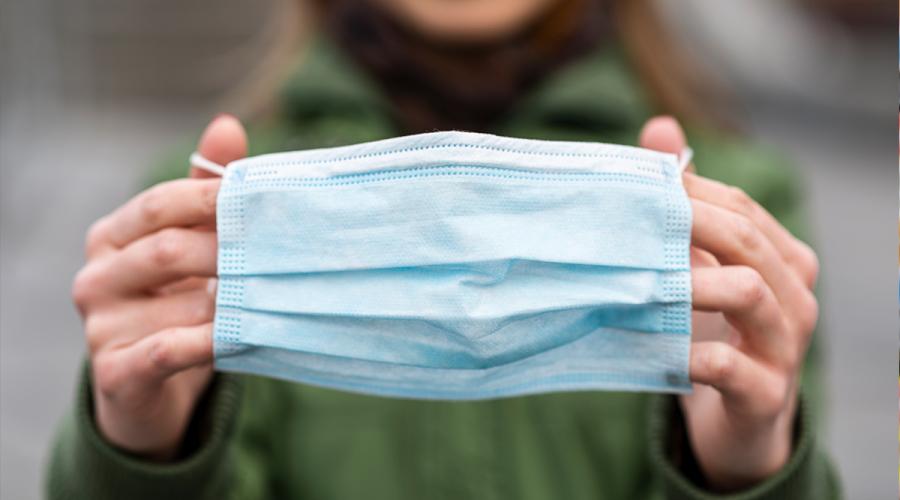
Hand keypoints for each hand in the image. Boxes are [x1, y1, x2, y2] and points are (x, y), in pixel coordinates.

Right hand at [71, 115, 247, 459]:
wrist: (150, 389)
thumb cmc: (176, 304)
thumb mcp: (189, 246)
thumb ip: (205, 193)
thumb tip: (228, 124)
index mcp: (111, 237)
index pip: (161, 204)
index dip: (213, 198)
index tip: (263, 198)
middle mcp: (96, 276)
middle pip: (169, 250)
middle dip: (230, 252)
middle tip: (281, 253)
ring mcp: (99, 326)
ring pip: (179, 304)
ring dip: (233, 303)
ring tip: (275, 297)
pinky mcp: (114, 372)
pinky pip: (168, 351)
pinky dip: (211, 342)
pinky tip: (242, 336)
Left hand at [639, 117, 818, 490]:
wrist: (742, 422)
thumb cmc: (719, 334)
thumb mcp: (701, 267)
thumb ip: (686, 202)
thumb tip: (660, 127)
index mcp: (784, 260)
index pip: (740, 208)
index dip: (688, 193)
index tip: (635, 188)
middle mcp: (794, 296)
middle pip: (746, 240)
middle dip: (688, 223)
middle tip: (631, 222)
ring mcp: (784, 346)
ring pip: (746, 292)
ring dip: (689, 282)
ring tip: (641, 278)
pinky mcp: (764, 393)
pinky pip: (729, 367)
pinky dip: (687, 353)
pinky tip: (653, 345)